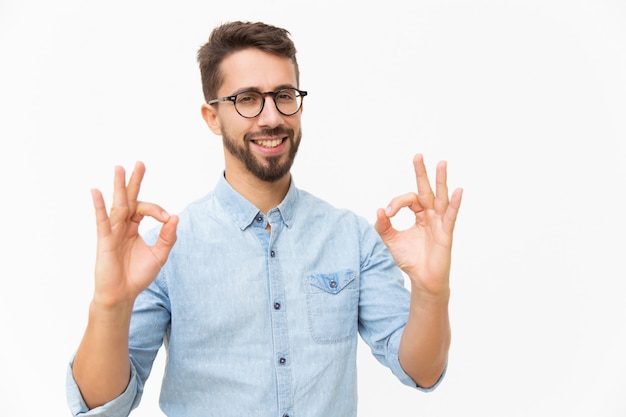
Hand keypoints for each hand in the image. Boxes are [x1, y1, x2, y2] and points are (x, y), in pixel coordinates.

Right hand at [91, 162, 177, 307]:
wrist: (122, 295)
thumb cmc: (138, 275)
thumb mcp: (159, 255)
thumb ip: (168, 237)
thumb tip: (175, 217)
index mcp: (134, 227)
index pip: (145, 209)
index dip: (157, 210)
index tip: (166, 218)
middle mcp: (123, 226)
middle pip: (130, 199)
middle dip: (135, 181)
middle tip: (140, 163)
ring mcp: (112, 231)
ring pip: (118, 205)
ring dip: (119, 186)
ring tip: (120, 168)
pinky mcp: (104, 240)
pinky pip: (102, 220)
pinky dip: (99, 206)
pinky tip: (96, 192)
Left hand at [374, 154, 461, 294]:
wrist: (421, 280)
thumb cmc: (409, 260)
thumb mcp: (390, 240)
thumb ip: (383, 226)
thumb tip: (378, 210)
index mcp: (419, 215)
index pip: (408, 199)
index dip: (396, 203)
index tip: (387, 214)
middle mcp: (430, 215)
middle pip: (426, 190)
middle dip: (422, 172)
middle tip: (418, 155)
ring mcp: (440, 222)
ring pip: (440, 197)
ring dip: (441, 180)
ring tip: (442, 163)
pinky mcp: (446, 232)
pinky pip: (451, 215)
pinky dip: (455, 203)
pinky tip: (458, 190)